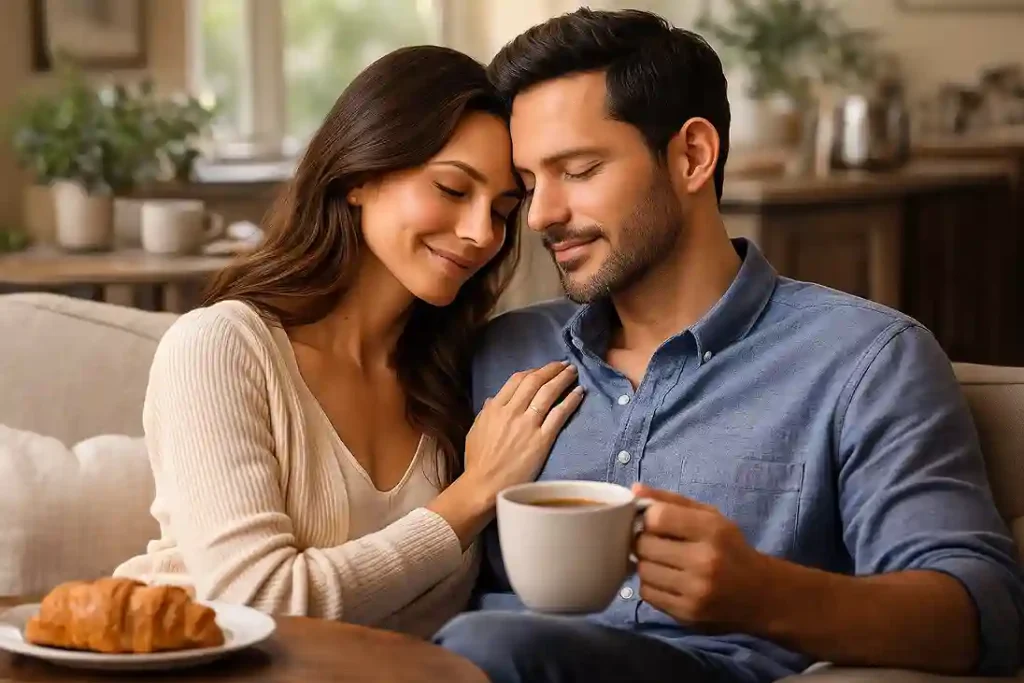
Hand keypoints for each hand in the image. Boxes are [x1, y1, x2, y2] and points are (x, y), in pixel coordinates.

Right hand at [463, 361, 583, 498]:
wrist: (484, 486)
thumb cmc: (478, 462)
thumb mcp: (475, 431)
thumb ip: (485, 413)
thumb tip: (492, 400)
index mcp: (495, 408)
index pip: (517, 380)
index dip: (532, 371)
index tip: (542, 370)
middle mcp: (512, 412)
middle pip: (535, 381)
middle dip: (551, 369)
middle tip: (563, 364)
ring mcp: (528, 425)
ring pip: (548, 393)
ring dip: (562, 379)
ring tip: (572, 372)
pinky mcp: (542, 440)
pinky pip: (559, 414)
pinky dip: (570, 400)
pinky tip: (579, 392)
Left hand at [633, 484, 774, 631]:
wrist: (759, 594)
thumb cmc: (729, 548)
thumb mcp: (710, 517)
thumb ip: (672, 501)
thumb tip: (634, 489)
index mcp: (712, 530)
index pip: (657, 517)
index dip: (648, 517)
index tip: (653, 522)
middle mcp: (704, 561)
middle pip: (644, 545)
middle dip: (645, 541)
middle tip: (656, 543)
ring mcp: (695, 591)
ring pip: (642, 570)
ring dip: (647, 564)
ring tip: (663, 562)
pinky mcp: (686, 614)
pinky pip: (647, 594)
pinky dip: (651, 585)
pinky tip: (667, 580)